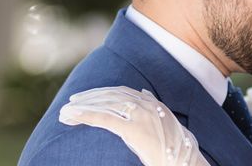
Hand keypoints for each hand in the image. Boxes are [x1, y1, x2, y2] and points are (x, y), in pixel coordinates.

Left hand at [60, 86, 208, 165]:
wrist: (185, 163)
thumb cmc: (179, 150)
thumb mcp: (170, 125)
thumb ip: (157, 109)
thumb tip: (145, 94)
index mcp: (155, 105)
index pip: (124, 92)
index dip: (104, 92)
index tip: (90, 95)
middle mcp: (147, 105)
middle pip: (112, 94)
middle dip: (90, 96)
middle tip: (72, 100)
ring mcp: (141, 116)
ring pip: (105, 103)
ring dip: (83, 105)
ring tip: (66, 111)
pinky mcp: (132, 129)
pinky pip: (104, 118)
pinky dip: (86, 115)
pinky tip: (72, 116)